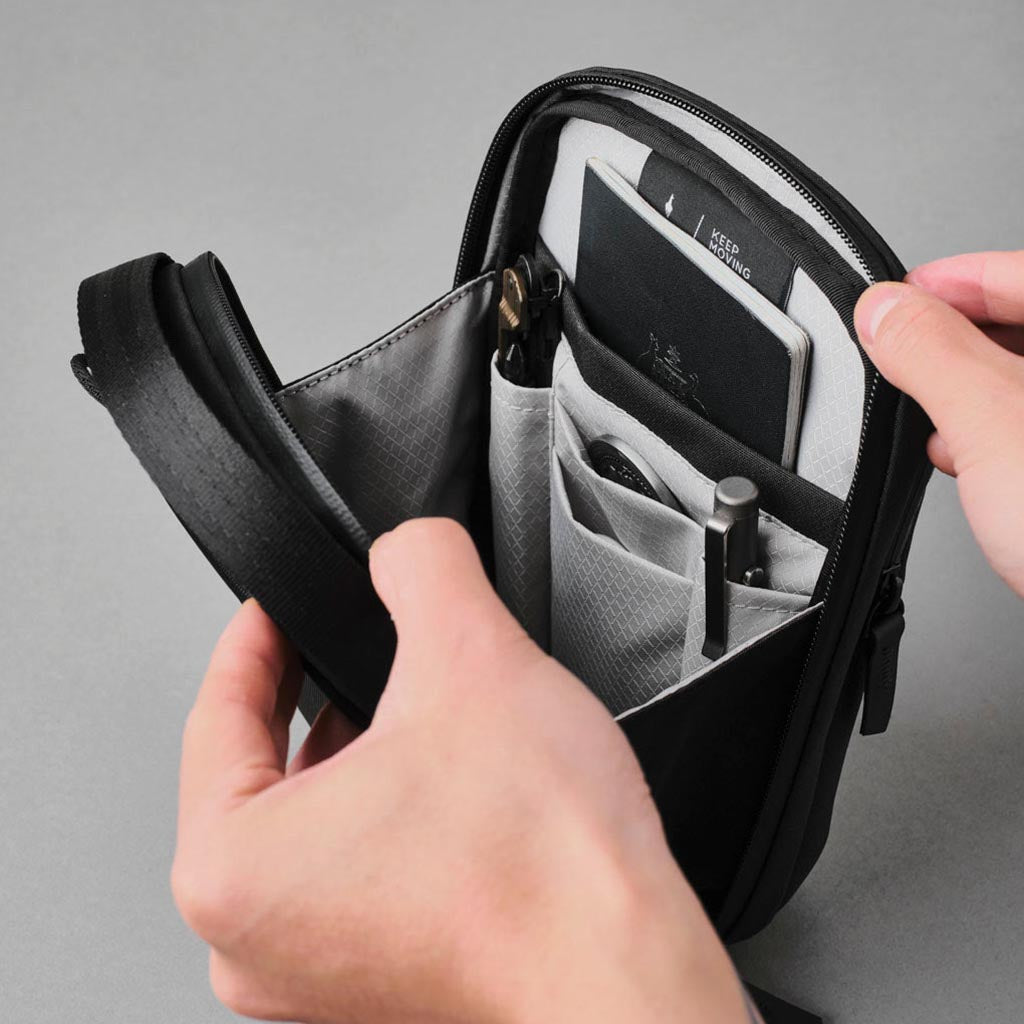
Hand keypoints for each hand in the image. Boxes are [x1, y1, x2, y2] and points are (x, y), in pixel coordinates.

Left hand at [172, 519, 749, 1023]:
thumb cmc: (548, 872)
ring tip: (416, 712)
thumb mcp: (472, 657)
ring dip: (358, 753)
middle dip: (315, 692)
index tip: (283, 608)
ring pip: (312, 822)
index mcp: (233, 871)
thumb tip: (409, 546)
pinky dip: (385, 814)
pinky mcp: (373, 987)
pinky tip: (443, 782)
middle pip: (262, 769)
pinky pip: (352, 869)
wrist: (629, 976)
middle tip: (357, 644)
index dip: (258, 637)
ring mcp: (312, 976)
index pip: (217, 713)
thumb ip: (421, 567)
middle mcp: (253, 943)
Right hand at [855, 251, 1023, 596]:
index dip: (950, 280)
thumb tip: (885, 310)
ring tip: (931, 415)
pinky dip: (1001, 433)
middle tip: (903, 356)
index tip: (897, 299)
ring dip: (974, 392)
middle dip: (956, 341)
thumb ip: (931, 354)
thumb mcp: (994, 422)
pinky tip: (970, 457)